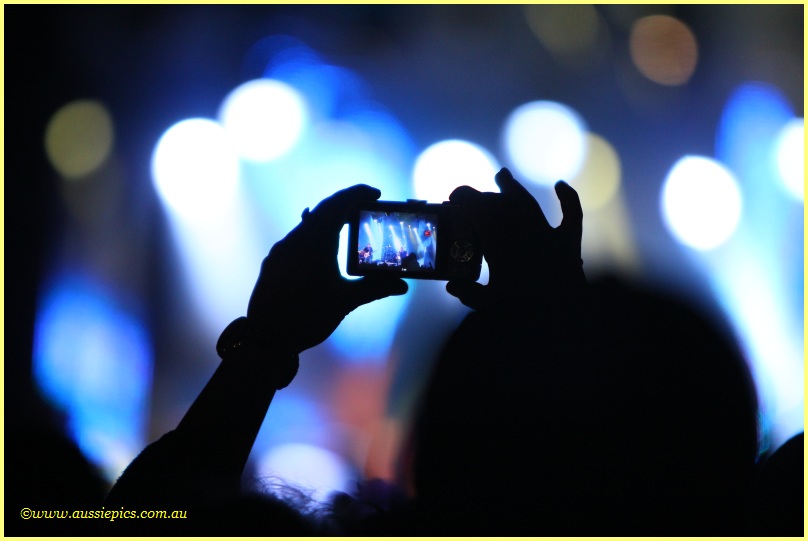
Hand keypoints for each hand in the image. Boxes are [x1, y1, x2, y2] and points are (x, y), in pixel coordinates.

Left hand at [247, 185, 407, 353]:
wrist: (267, 337)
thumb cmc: (308, 315)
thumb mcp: (345, 301)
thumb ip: (374, 288)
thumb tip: (401, 285)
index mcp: (316, 241)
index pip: (338, 204)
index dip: (357, 194)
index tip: (375, 194)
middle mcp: (296, 238)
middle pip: (323, 211)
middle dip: (345, 205)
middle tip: (365, 208)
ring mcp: (282, 250)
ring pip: (307, 224)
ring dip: (328, 220)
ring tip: (345, 226)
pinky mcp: (274, 262)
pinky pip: (296, 238)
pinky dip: (313, 235)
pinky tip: (319, 247)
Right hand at [446, 167, 584, 313]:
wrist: (562, 314)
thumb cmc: (522, 309)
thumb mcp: (488, 304)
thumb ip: (468, 293)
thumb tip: (452, 286)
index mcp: (499, 241)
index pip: (477, 208)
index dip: (464, 198)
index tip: (453, 199)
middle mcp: (522, 230)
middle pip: (500, 203)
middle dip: (484, 197)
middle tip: (471, 200)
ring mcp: (548, 234)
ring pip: (528, 203)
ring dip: (514, 189)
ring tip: (503, 177)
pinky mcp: (569, 242)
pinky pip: (571, 214)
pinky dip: (567, 197)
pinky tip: (560, 184)